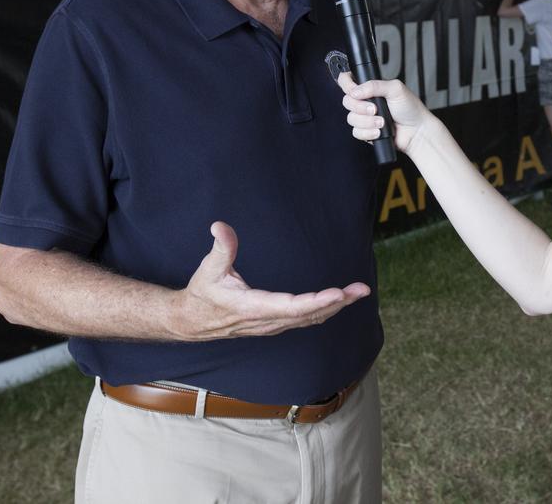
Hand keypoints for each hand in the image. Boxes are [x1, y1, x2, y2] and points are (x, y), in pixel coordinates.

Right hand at [172, 221, 370, 339]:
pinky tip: (338, 302)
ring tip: (357, 293)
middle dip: (337, 302)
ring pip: (309, 319)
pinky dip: (324, 311)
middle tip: (361, 290)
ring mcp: (271, 325)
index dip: (317, 302)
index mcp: (254, 307)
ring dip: (335, 307)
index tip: (338, 293)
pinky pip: (304, 320)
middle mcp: (267, 320)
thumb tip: (220, 226)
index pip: (292, 307)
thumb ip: (221, 248)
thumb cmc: (202, 294)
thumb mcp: (208, 269)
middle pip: (308, 315)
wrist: (191, 321)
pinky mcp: (273, 324)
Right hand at [337, 71, 428, 153]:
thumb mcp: (395, 89)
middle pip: (347, 101)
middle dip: (360, 107)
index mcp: (370, 88)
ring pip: (351, 118)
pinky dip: (368, 133)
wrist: (416, 131)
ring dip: (367, 121)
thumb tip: (355, 91)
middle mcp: (365, 101)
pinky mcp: (366, 131)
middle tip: (375, 109)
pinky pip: (356, 132)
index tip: (356, 92)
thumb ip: (374, 85)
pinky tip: (379, 131)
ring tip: (382, 122)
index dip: (347, 85)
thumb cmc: (410, 108)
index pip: (347, 81)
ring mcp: (364, 117)